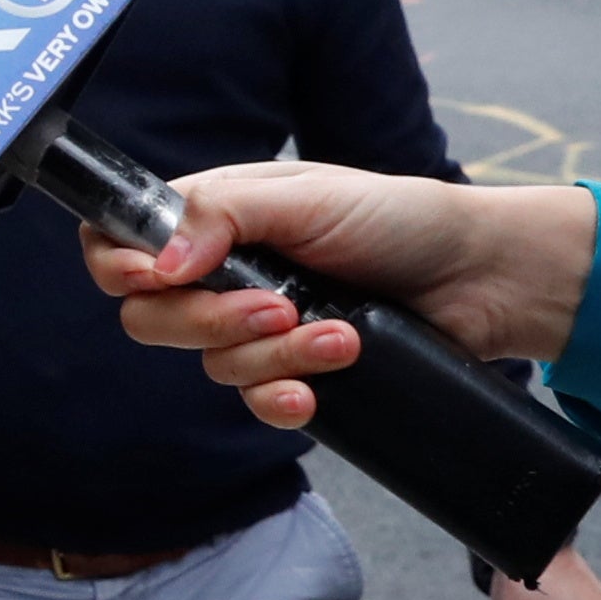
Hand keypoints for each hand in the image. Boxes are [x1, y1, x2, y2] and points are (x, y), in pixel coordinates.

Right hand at [79, 165, 598, 427]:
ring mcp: (253, 328)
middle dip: (212, 321)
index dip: (121, 266)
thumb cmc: (400, 218)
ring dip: (275, 356)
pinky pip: (252, 402)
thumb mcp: (308, 197)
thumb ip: (224, 215)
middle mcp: (219, 275)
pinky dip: (281, 399)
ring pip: (210, 363)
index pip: (117, 244)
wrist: (483, 278)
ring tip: (341, 336)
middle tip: (279, 307)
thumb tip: (162, 260)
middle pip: (150, 317)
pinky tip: (315, 392)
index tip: (161, 277)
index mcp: (210, 220)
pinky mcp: (290, 372)